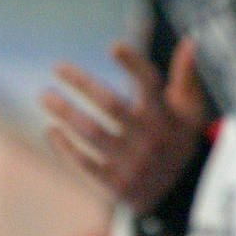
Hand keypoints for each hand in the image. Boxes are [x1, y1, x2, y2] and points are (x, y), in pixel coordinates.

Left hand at [41, 38, 206, 214]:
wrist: (181, 193)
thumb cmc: (177, 139)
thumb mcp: (190, 112)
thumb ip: (186, 78)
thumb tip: (190, 42)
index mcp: (166, 117)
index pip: (149, 85)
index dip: (133, 65)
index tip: (114, 46)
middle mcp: (150, 139)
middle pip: (111, 105)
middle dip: (83, 84)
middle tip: (58, 67)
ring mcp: (132, 163)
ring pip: (92, 133)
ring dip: (65, 113)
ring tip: (45, 96)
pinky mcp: (116, 184)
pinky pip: (84, 163)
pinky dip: (65, 146)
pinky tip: (52, 130)